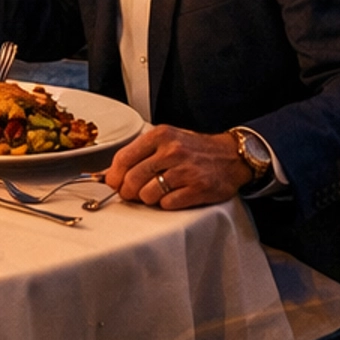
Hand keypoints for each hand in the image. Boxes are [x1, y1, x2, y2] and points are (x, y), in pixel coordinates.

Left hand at [106, 123, 251, 208]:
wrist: (232, 157)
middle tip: (132, 194)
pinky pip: (167, 204)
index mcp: (161, 135)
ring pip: (148, 194)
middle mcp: (172, 150)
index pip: (123, 158)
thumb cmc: (195, 150)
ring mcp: (185, 170)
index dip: (114, 176)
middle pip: (133, 179)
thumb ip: (139, 153)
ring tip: (158, 192)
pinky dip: (166, 204)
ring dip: (148, 199)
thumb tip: (108, 173)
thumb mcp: (167, 141)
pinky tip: (173, 196)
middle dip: (128, 192)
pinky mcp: (198, 188)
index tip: (114, 183)